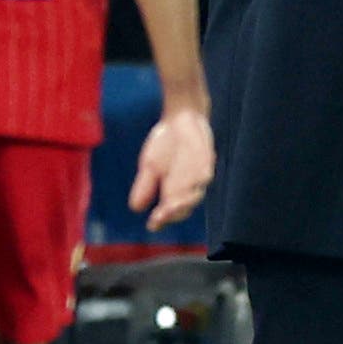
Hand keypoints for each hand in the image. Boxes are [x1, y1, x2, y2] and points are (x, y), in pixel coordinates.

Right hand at [129, 106, 213, 231]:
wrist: (180, 119)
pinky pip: (205, 172)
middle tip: (161, 216)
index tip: (151, 224)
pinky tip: (194, 181)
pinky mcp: (207, 161)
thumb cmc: (165, 145)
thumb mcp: (150, 166)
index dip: (161, 220)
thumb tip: (135, 208)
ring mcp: (199, 175)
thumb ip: (145, 186)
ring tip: (173, 204)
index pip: (168, 212)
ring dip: (184, 200)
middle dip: (172, 212)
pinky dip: (199, 179)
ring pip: (195, 194)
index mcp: (173, 192)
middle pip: (184, 208)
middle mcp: (188, 188)